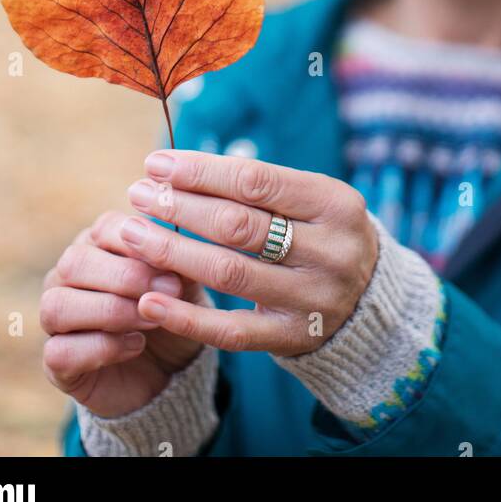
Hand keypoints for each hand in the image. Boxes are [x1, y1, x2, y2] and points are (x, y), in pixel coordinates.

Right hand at [41, 209, 211, 417]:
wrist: (171, 371)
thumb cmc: (172, 314)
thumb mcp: (184, 285)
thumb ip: (175, 260)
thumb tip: (168, 239)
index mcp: (97, 247)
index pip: (103, 228)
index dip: (136, 243)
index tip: (171, 266)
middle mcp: (66, 279)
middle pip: (73, 263)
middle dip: (125, 277)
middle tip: (168, 292)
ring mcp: (55, 321)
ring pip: (57, 306)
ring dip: (111, 311)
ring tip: (151, 320)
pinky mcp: (56, 363)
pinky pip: (59, 352)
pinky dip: (102, 348)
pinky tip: (135, 346)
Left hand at [120, 150, 379, 356]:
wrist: (368, 301)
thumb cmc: (320, 233)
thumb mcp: (309, 200)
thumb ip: (255, 186)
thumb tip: (174, 169)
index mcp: (336, 203)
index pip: (255, 181)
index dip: (200, 171)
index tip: (156, 163)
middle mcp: (331, 251)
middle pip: (238, 225)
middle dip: (180, 207)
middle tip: (137, 195)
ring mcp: (314, 298)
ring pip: (229, 272)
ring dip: (172, 251)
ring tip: (131, 234)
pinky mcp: (293, 338)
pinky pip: (231, 330)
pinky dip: (187, 315)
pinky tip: (148, 302)